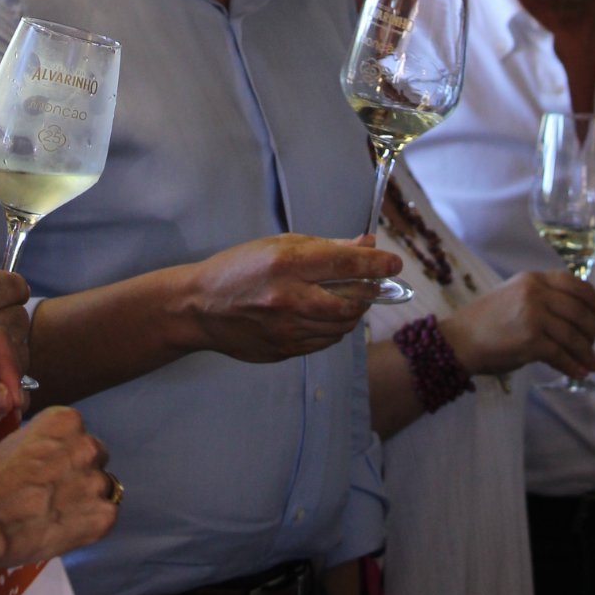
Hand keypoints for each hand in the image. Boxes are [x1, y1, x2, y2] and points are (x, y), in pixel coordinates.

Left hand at [0, 273, 30, 437]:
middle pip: (9, 325)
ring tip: (6, 407)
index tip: (15, 399)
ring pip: (10, 339)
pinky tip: (2, 403)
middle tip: (11, 403)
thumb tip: (12, 399)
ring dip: (11, 372)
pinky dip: (4, 380)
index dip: (8, 364)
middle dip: (13, 365)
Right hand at [0, 405, 118, 568]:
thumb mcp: (12, 444)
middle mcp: (87, 446)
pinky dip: (89, 524)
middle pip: (94, 457)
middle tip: (54, 492)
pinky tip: (66, 530)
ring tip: (58, 514)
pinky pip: (105, 517)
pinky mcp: (102, 517)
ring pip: (101, 487)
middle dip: (78, 472)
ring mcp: (97, 482)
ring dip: (85, 498)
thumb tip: (48, 454)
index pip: (76, 434)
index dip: (63, 453)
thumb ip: (41, 444)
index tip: (48, 468)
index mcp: (65, 421)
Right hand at [179, 234, 405, 363]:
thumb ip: (326, 247)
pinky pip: (325, 342)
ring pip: (341, 326)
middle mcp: (289, 299)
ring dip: (352, 311)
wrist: (200, 307)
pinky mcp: (284, 350)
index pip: (346, 265)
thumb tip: (367, 245)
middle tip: (371, 285)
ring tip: (345, 298)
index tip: (394, 264)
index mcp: (287, 264)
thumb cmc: (239, 268)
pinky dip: (333, 329)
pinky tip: (323, 316)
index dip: (377, 264)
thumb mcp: (279, 244)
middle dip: (368, 293)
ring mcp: (287, 329)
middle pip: (351, 301)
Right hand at [451, 270, 594, 382]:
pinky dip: (574, 366)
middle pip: (579, 310)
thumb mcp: (513, 296)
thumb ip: (541, 298)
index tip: (594, 318)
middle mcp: (535, 292)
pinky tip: (580, 373)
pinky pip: (561, 354)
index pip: (575, 283)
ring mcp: (533, 315)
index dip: (591, 302)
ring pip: (573, 334)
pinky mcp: (530, 340)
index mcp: (532, 279)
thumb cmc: (484, 321)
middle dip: (591, 331)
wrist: (458, 340)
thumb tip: (575, 316)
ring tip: (592, 363)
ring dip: (586, 352)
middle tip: (591, 345)